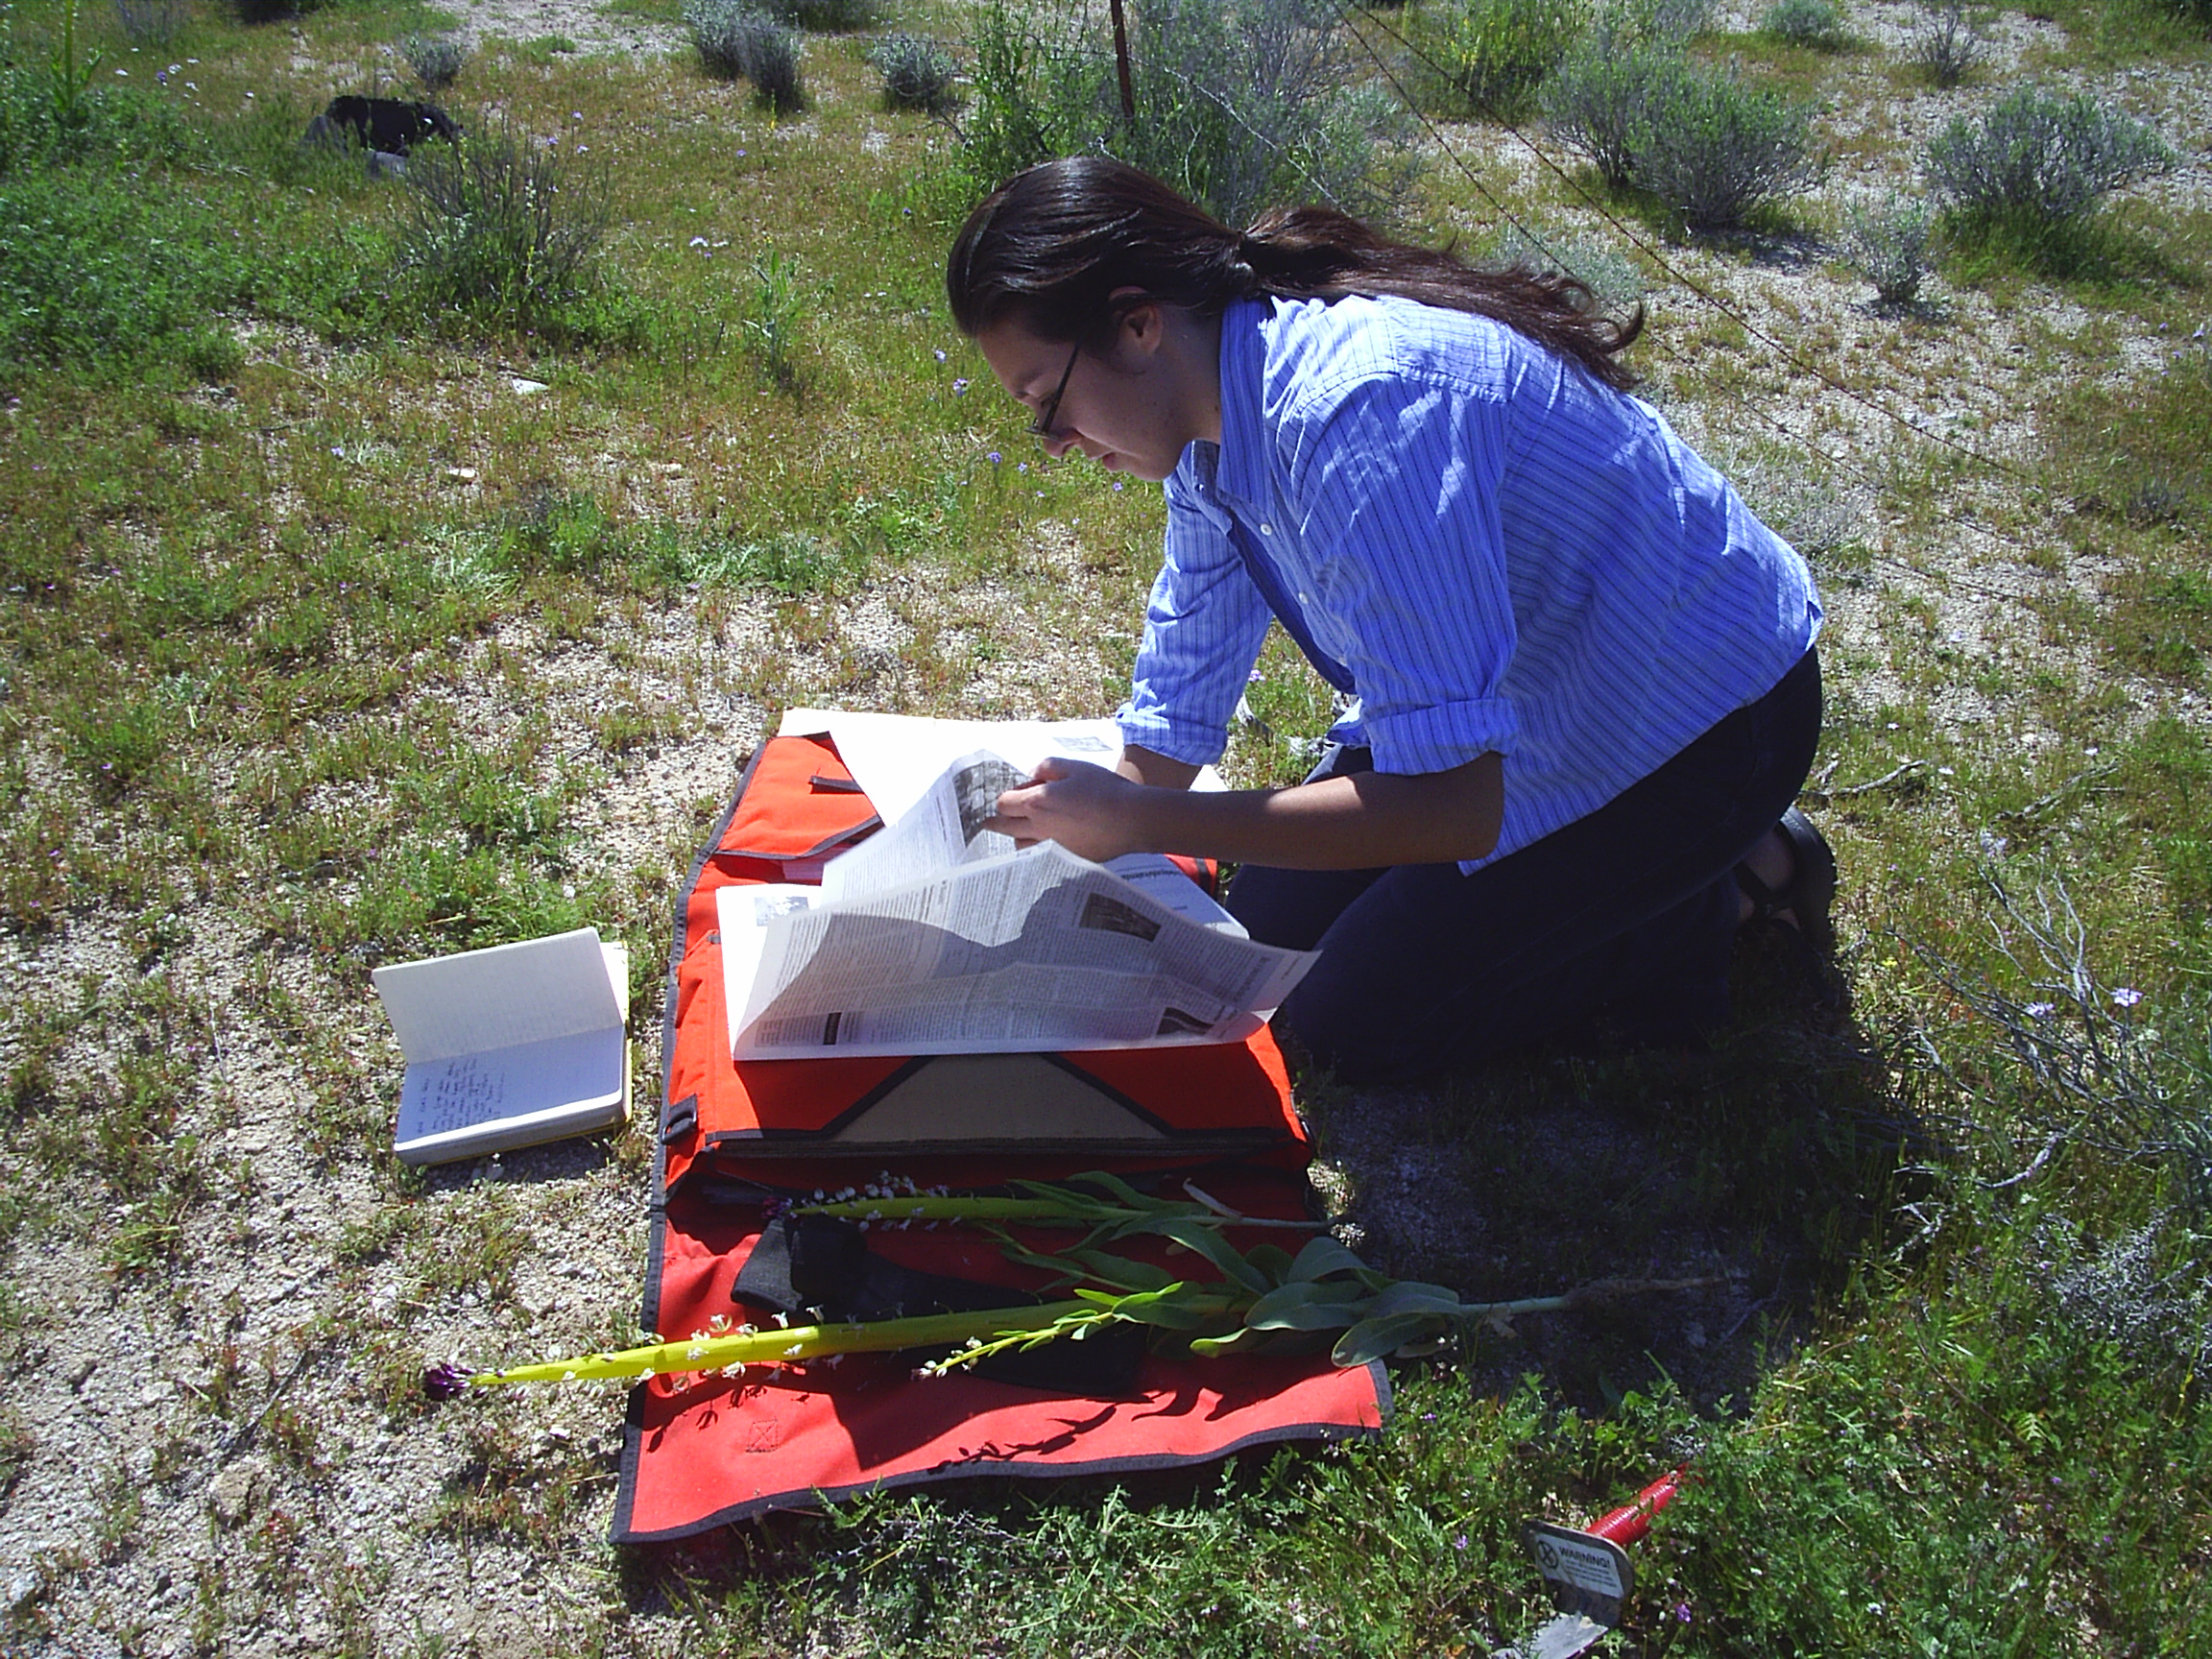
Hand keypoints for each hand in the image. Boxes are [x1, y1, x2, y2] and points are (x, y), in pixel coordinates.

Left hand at [985, 757, 1145, 862]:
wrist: (1131, 819)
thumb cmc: (1104, 789)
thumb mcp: (1074, 767)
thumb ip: (1046, 767)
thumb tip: (1032, 774)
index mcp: (1036, 803)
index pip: (1003, 803)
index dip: (1006, 796)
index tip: (1015, 793)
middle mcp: (1038, 828)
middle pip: (1004, 828)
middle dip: (997, 821)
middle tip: (990, 821)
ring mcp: (1051, 847)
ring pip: (1019, 847)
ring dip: (1016, 837)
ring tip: (1022, 831)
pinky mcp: (1065, 859)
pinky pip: (1041, 856)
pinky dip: (1038, 849)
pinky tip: (1047, 843)